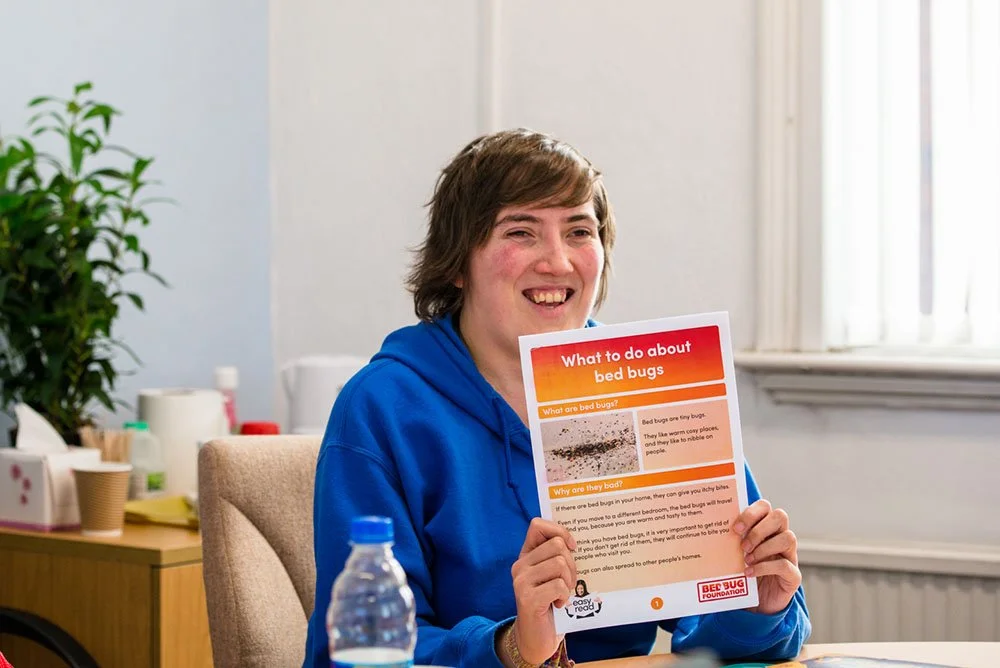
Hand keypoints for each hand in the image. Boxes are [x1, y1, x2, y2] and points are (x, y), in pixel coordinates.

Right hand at [507, 518, 576, 664]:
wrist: (535, 639)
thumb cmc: (550, 604)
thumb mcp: (552, 576)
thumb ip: (557, 557)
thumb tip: (574, 542)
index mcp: (526, 555)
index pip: (538, 525)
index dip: (559, 531)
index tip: (572, 547)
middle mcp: (520, 565)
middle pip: (557, 545)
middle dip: (572, 563)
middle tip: (569, 582)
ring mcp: (521, 581)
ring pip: (559, 564)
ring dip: (569, 581)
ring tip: (563, 594)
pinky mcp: (528, 598)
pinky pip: (558, 586)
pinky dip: (565, 596)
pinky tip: (558, 604)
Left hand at [731, 499, 800, 614]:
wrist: (759, 604)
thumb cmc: (745, 572)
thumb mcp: (737, 554)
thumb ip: (732, 540)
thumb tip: (711, 530)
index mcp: (766, 527)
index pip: (765, 507)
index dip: (751, 513)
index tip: (735, 528)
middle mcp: (780, 537)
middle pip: (780, 517)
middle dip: (759, 529)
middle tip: (743, 546)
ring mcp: (790, 555)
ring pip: (788, 537)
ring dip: (764, 548)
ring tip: (747, 559)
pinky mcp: (793, 575)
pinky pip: (785, 565)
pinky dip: (764, 568)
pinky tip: (749, 573)